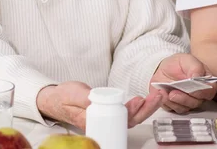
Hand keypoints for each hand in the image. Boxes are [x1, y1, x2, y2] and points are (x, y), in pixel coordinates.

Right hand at [36, 81, 163, 129]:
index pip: (119, 121)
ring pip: (133, 116)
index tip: (138, 100)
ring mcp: (110, 117)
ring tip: (158, 94)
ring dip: (147, 106)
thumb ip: (85, 99)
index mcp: (96, 122)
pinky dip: (141, 104)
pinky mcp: (113, 110)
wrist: (57, 99)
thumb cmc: (64, 98)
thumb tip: (96, 101)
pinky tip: (150, 97)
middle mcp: (106, 122)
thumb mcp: (73, 95)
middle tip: (157, 95)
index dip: (131, 113)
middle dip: (147, 108)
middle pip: (131, 120)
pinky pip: (129, 111)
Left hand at [150, 53, 216, 113]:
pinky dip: (166, 102)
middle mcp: (198, 95)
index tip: (191, 89)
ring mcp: (186, 102)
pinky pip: (172, 109)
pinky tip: (161, 94)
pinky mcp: (175, 106)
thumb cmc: (179, 64)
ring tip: (166, 92)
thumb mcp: (187, 60)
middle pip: (196, 102)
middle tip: (173, 92)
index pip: (209, 91)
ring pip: (184, 108)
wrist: (164, 68)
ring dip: (174, 101)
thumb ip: (195, 67)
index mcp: (205, 83)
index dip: (201, 92)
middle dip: (184, 99)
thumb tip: (197, 77)